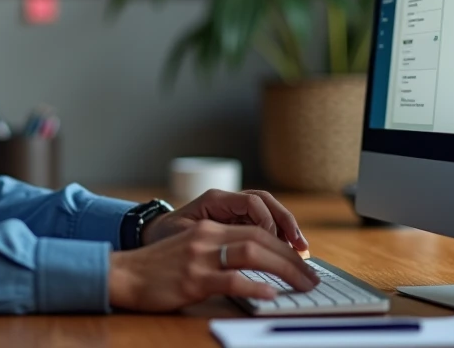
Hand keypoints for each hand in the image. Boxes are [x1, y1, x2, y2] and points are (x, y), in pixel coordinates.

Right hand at [108, 220, 318, 311]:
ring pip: (251, 253)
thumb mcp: (190, 251)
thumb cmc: (157, 269)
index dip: (283, 245)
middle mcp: (207, 237)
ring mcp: (200, 258)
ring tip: (303, 284)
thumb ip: (218, 252)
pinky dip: (254, 286)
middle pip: (260, 239)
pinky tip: (270, 294)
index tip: (302, 261)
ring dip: (283, 269)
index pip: (256, 230)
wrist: (124, 275)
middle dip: (291, 258)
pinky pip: (230, 280)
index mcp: (209, 229)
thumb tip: (254, 268)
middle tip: (312, 276)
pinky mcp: (193, 279)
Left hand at [140, 189, 307, 252]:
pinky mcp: (236, 222)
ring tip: (300, 250)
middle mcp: (227, 201)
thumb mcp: (181, 238)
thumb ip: (206, 242)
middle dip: (285, 223)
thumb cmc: (163, 237)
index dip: (266, 222)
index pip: (251, 202)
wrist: (152, 235)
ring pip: (268, 211)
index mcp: (214, 200)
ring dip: (286, 229)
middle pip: (265, 202)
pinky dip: (277, 236)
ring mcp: (233, 210)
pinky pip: (263, 223)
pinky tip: (287, 252)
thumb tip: (234, 254)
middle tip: (300, 248)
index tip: (273, 244)